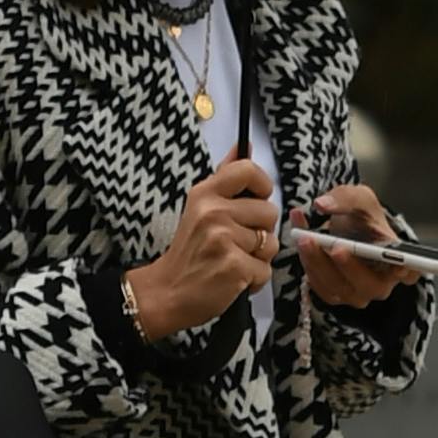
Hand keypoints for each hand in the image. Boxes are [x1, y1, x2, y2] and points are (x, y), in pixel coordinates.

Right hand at [125, 156, 277, 341]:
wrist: (166, 293)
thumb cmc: (188, 252)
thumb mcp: (199, 207)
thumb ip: (224, 177)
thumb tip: (243, 145)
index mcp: (205, 193)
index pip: (249, 170)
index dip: (262, 186)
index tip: (256, 200)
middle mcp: (213, 212)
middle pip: (270, 212)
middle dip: (260, 232)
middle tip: (234, 243)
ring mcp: (224, 239)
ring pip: (271, 243)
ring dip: (258, 258)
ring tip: (232, 261)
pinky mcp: (234, 266)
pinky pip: (265, 270)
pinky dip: (253, 280)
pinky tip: (232, 279)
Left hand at [294, 179, 405, 312]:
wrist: (346, 228)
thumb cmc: (363, 217)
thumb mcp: (360, 198)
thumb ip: (345, 198)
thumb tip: (322, 205)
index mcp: (400, 262)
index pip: (410, 273)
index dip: (406, 272)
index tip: (400, 267)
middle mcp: (381, 284)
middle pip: (368, 284)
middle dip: (349, 266)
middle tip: (336, 246)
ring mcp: (357, 294)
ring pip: (339, 287)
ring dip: (319, 263)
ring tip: (305, 237)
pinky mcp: (335, 295)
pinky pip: (320, 286)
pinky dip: (308, 263)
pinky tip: (301, 239)